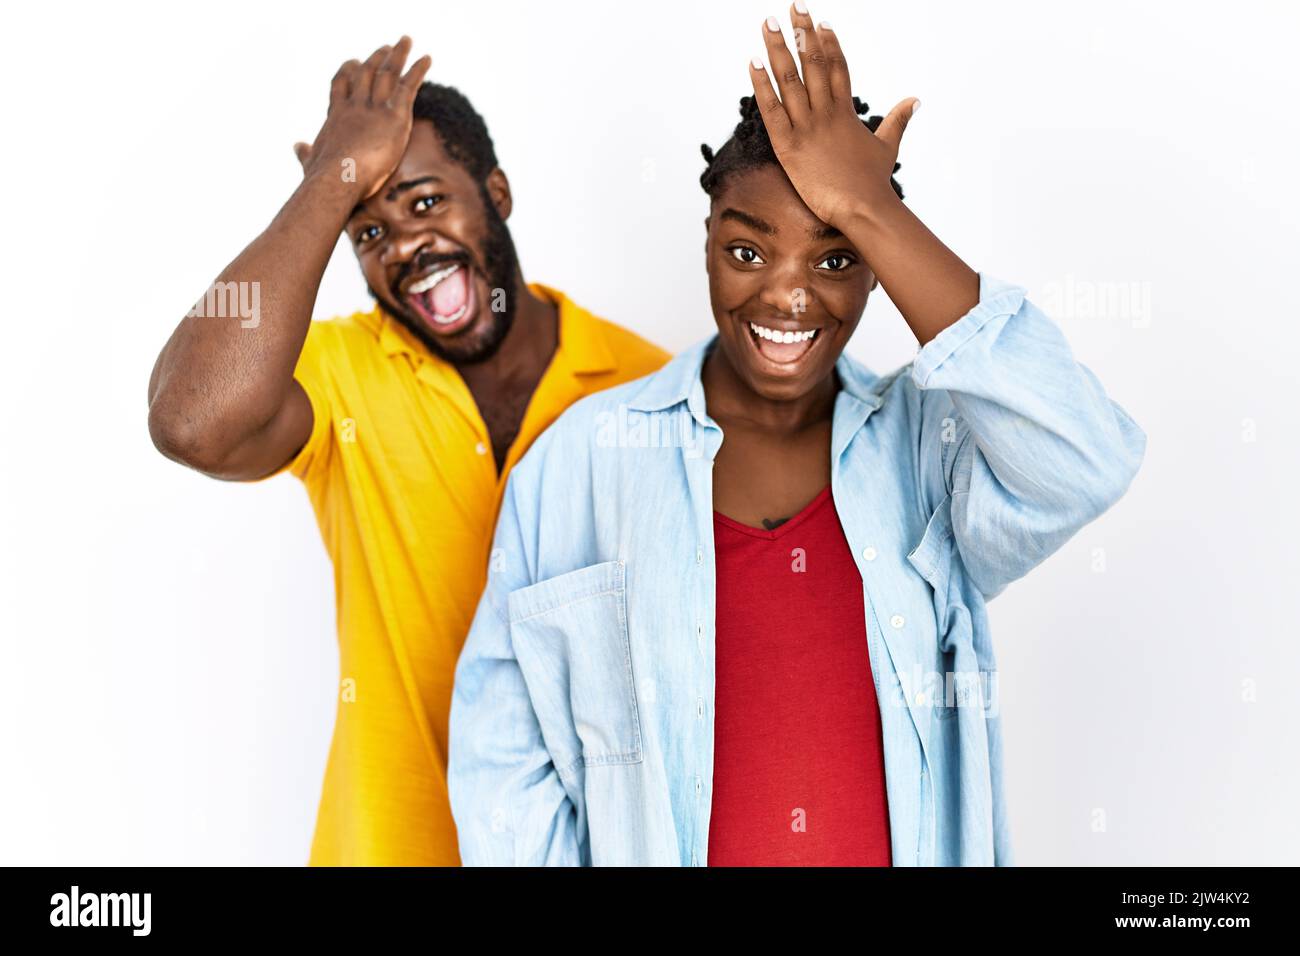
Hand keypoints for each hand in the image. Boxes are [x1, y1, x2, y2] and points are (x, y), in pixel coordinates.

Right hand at [293, 36, 431, 197]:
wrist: (338, 178)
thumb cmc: (323, 177)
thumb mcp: (310, 161)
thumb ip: (305, 153)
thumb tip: (298, 146)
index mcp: (336, 116)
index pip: (341, 86)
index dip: (348, 72)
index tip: (354, 61)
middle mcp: (355, 106)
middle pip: (366, 74)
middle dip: (376, 59)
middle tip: (385, 48)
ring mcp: (374, 109)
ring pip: (388, 74)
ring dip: (398, 55)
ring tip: (406, 42)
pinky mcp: (394, 117)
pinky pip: (408, 87)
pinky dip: (418, 71)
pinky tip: (427, 59)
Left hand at [749, 5, 917, 226]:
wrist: (863, 208)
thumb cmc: (874, 183)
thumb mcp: (887, 146)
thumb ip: (897, 120)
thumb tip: (915, 100)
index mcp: (846, 112)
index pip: (838, 67)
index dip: (829, 43)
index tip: (820, 22)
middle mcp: (826, 114)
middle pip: (813, 63)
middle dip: (802, 32)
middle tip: (793, 6)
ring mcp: (807, 128)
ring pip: (790, 80)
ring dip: (778, 48)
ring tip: (768, 22)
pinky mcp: (789, 147)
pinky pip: (771, 110)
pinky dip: (761, 85)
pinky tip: (753, 61)